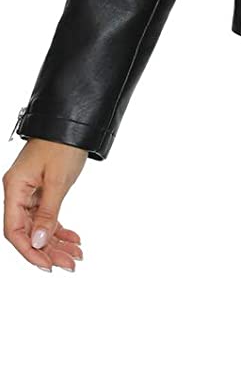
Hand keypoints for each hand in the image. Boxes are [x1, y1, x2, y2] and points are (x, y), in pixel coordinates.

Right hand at [3, 139, 86, 272]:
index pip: (14, 230)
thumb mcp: (58, 181)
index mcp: (15, 188)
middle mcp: (19, 192)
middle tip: (70, 264)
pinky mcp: (43, 190)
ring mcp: (30, 191)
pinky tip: (74, 239)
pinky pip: (48, 216)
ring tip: (77, 255)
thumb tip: (37, 243)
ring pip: (39, 226)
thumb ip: (47, 214)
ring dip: (57, 242)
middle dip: (48, 250)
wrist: (73, 123)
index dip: (29, 251)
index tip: (48, 265)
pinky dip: (60, 228)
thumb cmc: (62, 145)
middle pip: (28, 231)